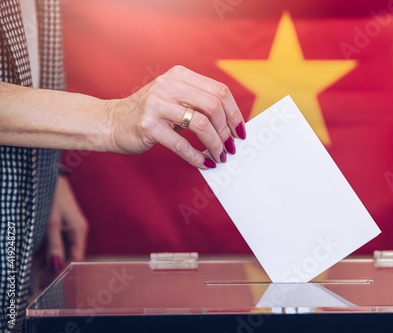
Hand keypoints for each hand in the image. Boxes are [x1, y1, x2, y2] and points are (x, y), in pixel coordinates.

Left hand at [33, 176, 88, 289]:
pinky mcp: (57, 225)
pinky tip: (35, 262)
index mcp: (79, 231)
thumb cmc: (52, 196)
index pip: (75, 259)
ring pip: (59, 251)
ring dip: (48, 263)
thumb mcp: (51, 222)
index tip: (54, 286)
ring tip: (36, 278)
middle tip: (42, 286)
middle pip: (67, 257)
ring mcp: (66, 229)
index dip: (66, 273)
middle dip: (55, 271)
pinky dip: (45, 253)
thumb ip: (53, 245)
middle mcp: (75, 232)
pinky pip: (53, 243)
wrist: (47, 176)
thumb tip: (55, 266)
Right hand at [106, 65, 245, 167]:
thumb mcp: (175, 98)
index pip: (219, 91)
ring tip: (219, 156)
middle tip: (230, 146)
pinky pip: (181, 144)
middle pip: (213, 106)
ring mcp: (156, 104)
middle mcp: (168, 85)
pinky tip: (204, 163)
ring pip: (201, 125)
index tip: (240, 131)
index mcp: (180, 75)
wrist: (112, 121)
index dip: (235, 113)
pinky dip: (197, 157)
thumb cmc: (151, 113)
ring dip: (215, 145)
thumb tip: (232, 125)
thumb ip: (199, 102)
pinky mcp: (148, 126)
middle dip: (226, 130)